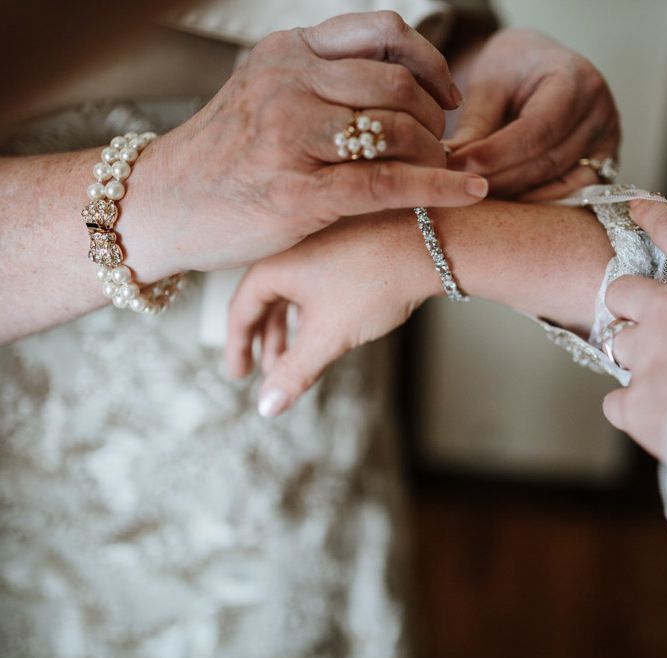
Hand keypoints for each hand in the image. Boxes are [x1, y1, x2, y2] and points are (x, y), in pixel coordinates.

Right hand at [141, 11, 487, 274]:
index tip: (447, 93)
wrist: (160, 206)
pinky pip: (386, 182)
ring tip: (444, 171)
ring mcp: (291, 136)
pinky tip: (468, 194)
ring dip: (437, 153)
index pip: (381, 32)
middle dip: (436, 116)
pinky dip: (437, 188)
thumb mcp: (261, 99)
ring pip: (397, 129)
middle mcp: (289, 83)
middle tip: (444, 143)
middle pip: (397, 81)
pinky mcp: (297, 192)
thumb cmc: (218, 160)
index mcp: (286, 54)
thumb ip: (317, 86)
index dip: (430, 60)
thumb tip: (388, 91)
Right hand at [226, 210, 436, 416]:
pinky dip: (312, 309)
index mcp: (273, 263)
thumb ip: (293, 373)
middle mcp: (288, 246)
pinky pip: (313, 280)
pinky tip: (326, 329)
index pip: (240, 311)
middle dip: (266, 341)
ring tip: (297, 358)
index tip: (239, 374)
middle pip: (264, 301)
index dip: (237, 347)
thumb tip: (266, 408)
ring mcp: (315, 240)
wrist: (430, 241)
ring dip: (291, 328)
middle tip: (269, 373)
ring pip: (292, 292)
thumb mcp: (328, 336)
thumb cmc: (374, 281)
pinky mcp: (341, 240)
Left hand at [445, 29, 619, 199]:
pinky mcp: (602, 165)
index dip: (494, 155)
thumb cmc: (512, 68)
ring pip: (559, 185)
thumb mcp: (488, 83)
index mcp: (575, 80)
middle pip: (547, 163)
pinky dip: (536, 204)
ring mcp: (606, 142)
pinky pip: (571, 196)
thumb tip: (451, 167)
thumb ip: (474, 124)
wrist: (538, 65)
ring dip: (514, 198)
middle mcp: (599, 112)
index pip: (536, 131)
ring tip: (476, 196)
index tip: (456, 167)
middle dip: (498, 181)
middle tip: (459, 187)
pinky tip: (505, 204)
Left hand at [603, 201, 666, 480]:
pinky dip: (634, 409)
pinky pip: (617, 402)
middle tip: (646, 320)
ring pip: (616, 344)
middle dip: (627, 303)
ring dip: (636, 356)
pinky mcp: (638, 402)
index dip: (654, 218)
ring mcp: (648, 355)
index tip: (637, 207)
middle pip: (621, 291)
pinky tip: (662, 417)